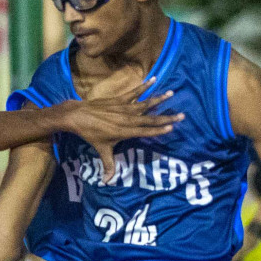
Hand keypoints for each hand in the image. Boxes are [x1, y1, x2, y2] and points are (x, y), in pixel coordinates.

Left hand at [62, 80, 182, 180]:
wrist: (79, 116)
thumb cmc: (91, 134)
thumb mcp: (101, 150)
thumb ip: (108, 165)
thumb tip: (107, 182)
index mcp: (126, 132)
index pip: (146, 132)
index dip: (159, 130)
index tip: (172, 128)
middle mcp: (128, 119)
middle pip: (151, 118)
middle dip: (166, 117)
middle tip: (182, 115)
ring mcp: (125, 108)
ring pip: (145, 103)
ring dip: (159, 98)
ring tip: (172, 93)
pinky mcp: (120, 99)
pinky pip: (134, 91)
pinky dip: (144, 85)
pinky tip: (153, 78)